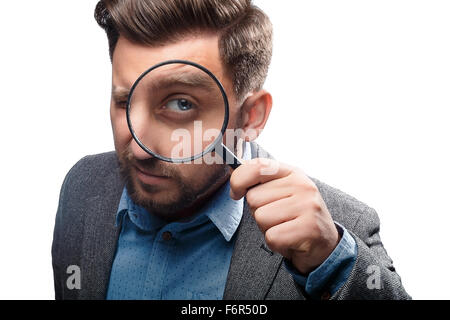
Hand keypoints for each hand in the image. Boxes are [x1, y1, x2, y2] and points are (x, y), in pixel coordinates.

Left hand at [230, 158, 339, 274]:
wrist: (324, 245)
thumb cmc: (293, 218)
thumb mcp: (279, 193)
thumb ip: (259, 183)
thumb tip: (234, 184)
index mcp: (293, 173)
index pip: (256, 166)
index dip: (238, 180)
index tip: (236, 193)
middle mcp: (302, 185)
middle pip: (253, 198)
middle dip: (259, 212)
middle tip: (278, 218)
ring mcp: (308, 206)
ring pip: (260, 217)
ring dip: (267, 229)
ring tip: (285, 228)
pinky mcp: (309, 228)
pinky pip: (272, 236)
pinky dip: (276, 243)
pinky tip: (290, 240)